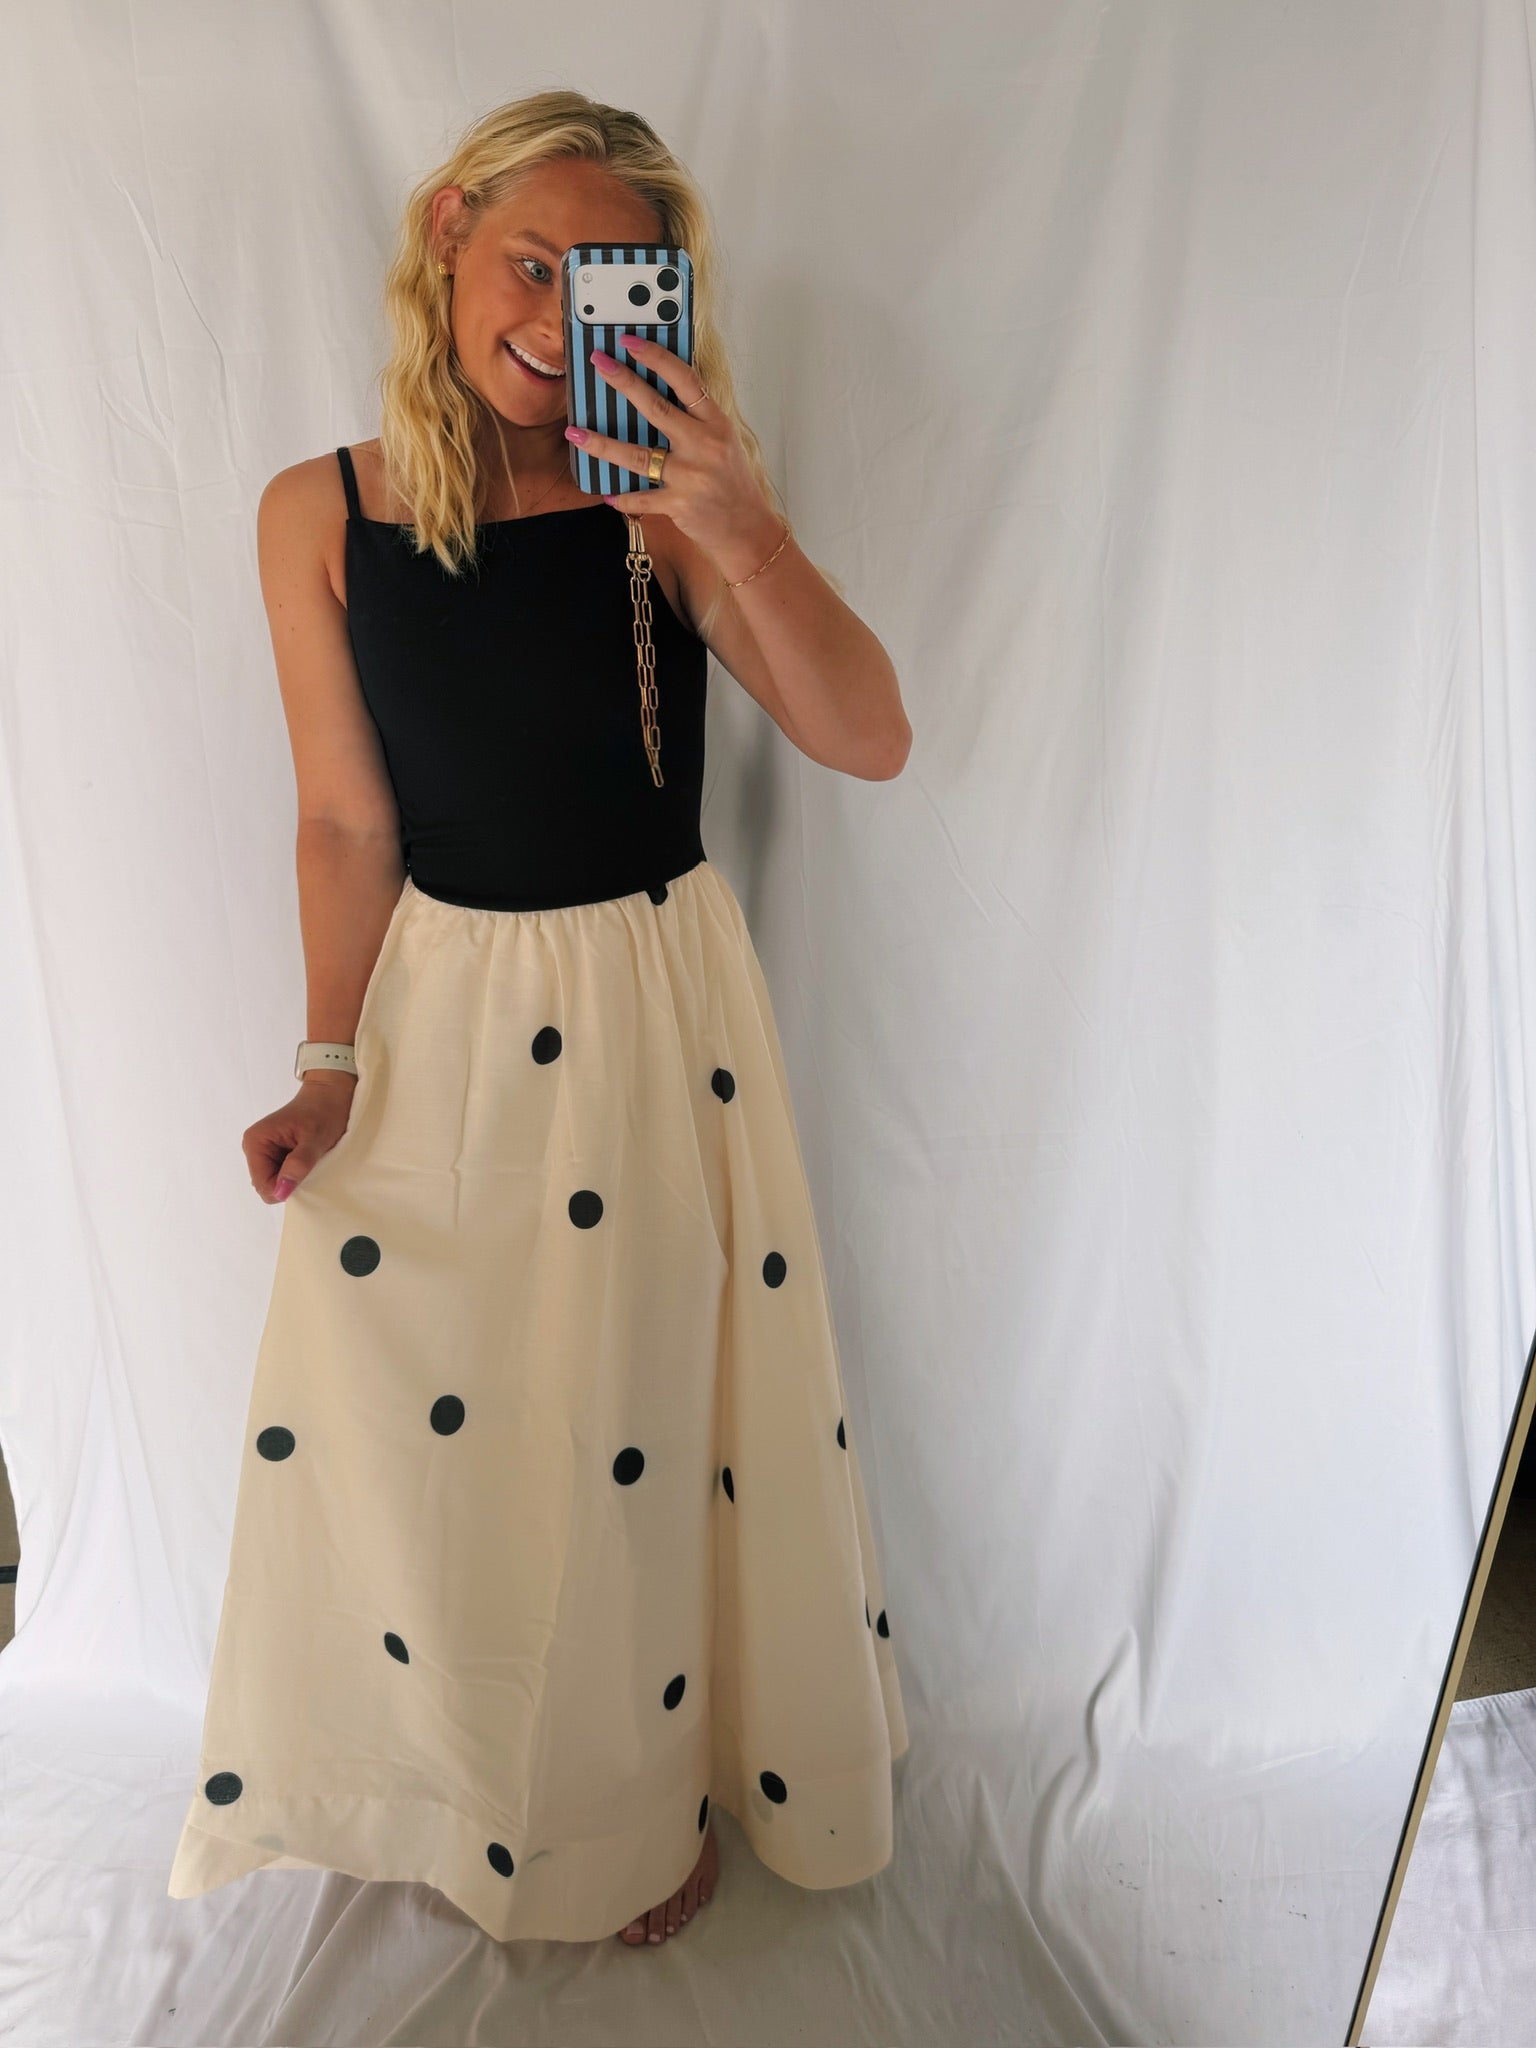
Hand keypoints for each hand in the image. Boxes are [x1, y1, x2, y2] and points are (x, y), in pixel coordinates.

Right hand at [244, 1074, 356, 1202]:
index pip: (262, 1184)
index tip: (306, 1175)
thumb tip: (281, 1191)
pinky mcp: (274, 1152)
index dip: (284, 1188)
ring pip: (275, 1181)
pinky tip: (307, 1159)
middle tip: (310, 1164)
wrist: (331, 1092)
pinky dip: (295, 1172)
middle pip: (267, 1184)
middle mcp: (254, 1146)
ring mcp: (263, 1149)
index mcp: (256, 1142)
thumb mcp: (315, 1140)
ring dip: (293, 1177)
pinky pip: (281, 1173)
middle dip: (289, 1182)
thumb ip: (298, 1165)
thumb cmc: (325, 1111)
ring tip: (310, 1159)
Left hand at [570, 335, 782, 565]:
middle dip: (623, 381)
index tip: (630, 341)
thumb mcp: (724, 442)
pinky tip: (606, 493)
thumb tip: (655, 395)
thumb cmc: (733, 483)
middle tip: (597, 362)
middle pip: (656, 408)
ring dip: (602, 444)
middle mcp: (704, 445)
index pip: (685, 380)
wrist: (748, 528)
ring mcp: (690, 476)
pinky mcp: (679, 504)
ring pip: (638, 455)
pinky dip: (623, 497)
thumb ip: (696, 419)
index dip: (657, 357)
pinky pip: (642, 498)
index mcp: (716, 424)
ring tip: (575, 433)